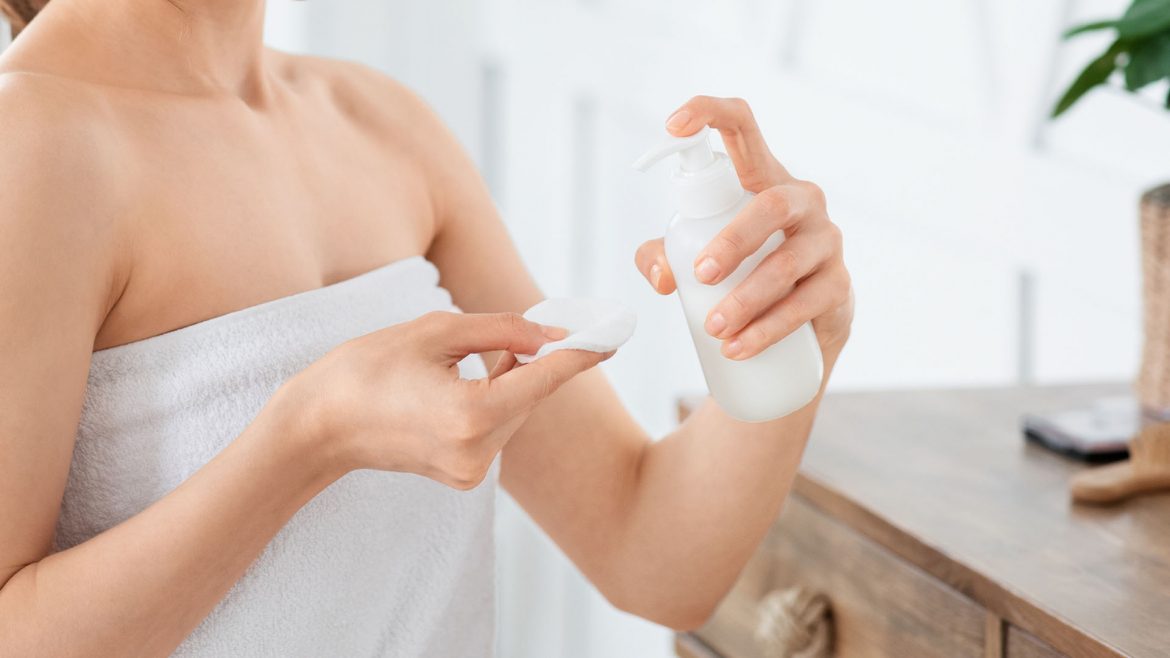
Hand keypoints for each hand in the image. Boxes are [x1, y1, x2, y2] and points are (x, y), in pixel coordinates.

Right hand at [272, 311, 603, 489]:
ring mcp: (470, 471)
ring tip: (461, 360)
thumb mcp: (435, 332)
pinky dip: (493, 402)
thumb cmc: (366, 369)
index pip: (543, 379)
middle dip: (534, 360)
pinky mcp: (463, 476)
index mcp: (469, 415)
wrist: (317, 428)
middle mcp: (476, 452)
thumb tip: (552, 333)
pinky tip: (459, 386)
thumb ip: (502, 331)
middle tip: (530, 327)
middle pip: (530, 396)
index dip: (580, 353)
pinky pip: (497, 429)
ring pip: (515, 412)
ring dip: (510, 381)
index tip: (612, 336)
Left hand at [635, 96, 853, 359]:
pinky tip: (738, 348)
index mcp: (762, 179)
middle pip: (771, 204)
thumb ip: (663, 257)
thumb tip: (663, 275)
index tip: (672, 125)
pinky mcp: (839, 285)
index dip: (708, 113)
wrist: (797, 331)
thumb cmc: (741, 276)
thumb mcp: (695, 261)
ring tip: (713, 329)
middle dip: (734, 241)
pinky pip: (805, 305)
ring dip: (747, 299)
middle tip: (700, 276)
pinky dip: (767, 329)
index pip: (742, 128)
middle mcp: (802, 201)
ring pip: (788, 263)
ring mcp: (826, 241)